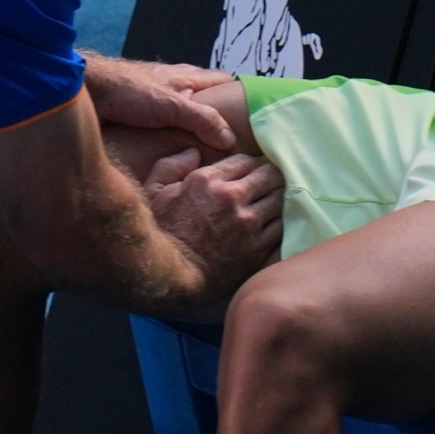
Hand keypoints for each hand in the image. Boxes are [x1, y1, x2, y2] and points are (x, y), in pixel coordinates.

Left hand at [83, 54, 234, 151]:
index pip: (222, 80)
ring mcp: (155, 99)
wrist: (84, 91)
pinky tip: (171, 150)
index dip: (238, 94)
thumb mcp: (171, 106)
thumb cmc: (126, 90)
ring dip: (192, 127)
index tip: (252, 115)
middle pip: (204, 97)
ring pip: (183, 112)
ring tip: (204, 151)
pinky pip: (163, 124)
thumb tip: (230, 140)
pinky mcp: (138, 113)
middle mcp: (173, 85)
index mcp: (187, 77)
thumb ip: (202, 120)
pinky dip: (171, 134)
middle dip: (216, 115)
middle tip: (230, 140)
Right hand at [143, 148, 284, 298]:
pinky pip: (281, 227)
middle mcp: (231, 198)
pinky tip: (269, 228)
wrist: (170, 280)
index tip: (247, 177)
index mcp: (207, 181)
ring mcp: (247, 224)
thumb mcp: (153, 193)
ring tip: (269, 208)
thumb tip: (194, 153)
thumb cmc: (160, 235)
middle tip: (265, 189)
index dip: (248, 167)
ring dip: (275, 202)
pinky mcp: (258, 248)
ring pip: (280, 200)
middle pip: (270, 176)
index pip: (246, 161)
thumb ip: (171, 166)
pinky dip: (277, 225)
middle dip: (268, 179)